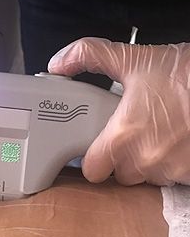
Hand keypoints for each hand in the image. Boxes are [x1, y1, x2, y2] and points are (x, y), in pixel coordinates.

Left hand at [48, 37, 189, 185]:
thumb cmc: (186, 74)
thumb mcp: (136, 59)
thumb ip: (92, 57)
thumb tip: (60, 63)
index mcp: (124, 135)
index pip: (92, 171)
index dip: (93, 161)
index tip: (96, 150)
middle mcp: (144, 159)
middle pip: (120, 175)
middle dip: (123, 158)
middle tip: (134, 135)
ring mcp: (168, 170)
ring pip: (146, 177)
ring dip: (149, 161)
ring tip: (160, 134)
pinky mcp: (188, 175)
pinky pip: (171, 178)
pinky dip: (171, 164)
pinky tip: (176, 142)